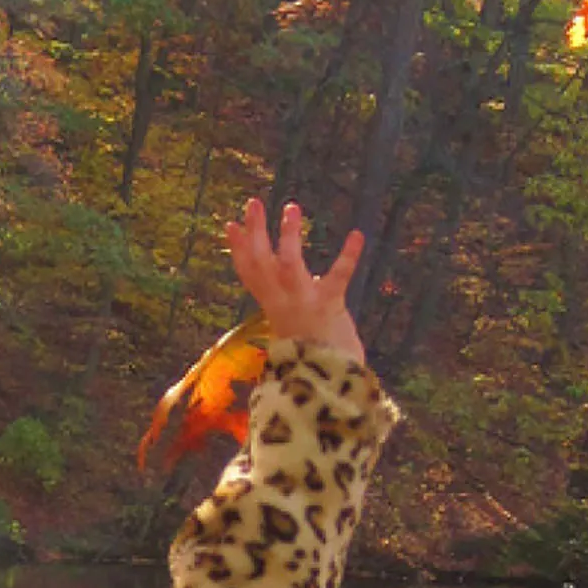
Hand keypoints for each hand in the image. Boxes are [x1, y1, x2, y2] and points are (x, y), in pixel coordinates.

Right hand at [224, 198, 364, 363]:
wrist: (326, 384)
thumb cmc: (313, 357)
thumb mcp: (293, 326)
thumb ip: (289, 304)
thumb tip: (294, 280)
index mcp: (273, 307)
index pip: (249, 275)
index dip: (237, 250)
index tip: (230, 224)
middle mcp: (282, 303)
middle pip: (261, 263)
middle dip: (255, 232)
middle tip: (253, 202)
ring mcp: (303, 304)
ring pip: (288, 265)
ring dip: (288, 236)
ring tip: (292, 207)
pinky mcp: (329, 306)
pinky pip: (338, 277)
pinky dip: (348, 256)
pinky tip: (357, 235)